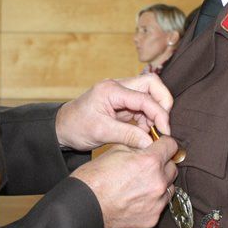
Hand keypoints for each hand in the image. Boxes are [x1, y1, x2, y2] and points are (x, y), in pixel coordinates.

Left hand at [56, 75, 172, 150]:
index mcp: (111, 90)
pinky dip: (148, 118)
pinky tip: (143, 132)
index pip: (144, 97)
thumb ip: (128, 136)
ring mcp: (121, 93)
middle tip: (163, 125)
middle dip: (162, 103)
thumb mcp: (101, 133)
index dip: (159, 113)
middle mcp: (118, 86)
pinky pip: (143, 105)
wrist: (61, 128)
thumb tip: (151, 143)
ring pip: (149, 94)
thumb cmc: (76, 127)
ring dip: (154, 113)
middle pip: (152, 84)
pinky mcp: (122, 102)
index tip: (165, 131)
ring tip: (149, 132)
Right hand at [71, 135, 177, 227]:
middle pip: (172, 168)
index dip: (165, 144)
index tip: (162, 146)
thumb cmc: (95, 177)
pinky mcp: (152, 218)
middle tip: (148, 166)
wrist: (85, 205)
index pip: (172, 146)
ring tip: (142, 184)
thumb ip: (138, 147)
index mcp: (149, 161)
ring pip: (169, 187)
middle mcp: (158, 182)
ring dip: (160, 183)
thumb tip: (148, 147)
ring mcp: (157, 202)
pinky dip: (153, 200)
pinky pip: (160, 204)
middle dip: (163, 164)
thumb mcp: (116, 150)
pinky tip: (137, 198)